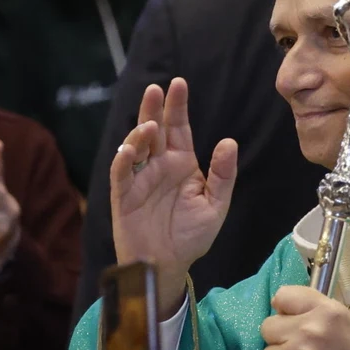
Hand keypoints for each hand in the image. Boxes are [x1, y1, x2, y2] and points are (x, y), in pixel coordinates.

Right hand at [111, 78, 236, 314]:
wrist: (168, 265)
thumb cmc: (191, 236)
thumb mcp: (215, 205)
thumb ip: (222, 175)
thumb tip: (228, 142)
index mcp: (182, 163)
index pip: (178, 128)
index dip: (178, 106)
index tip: (179, 84)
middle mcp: (159, 165)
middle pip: (155, 130)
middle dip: (154, 108)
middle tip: (157, 89)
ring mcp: (140, 178)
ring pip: (136, 146)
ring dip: (140, 133)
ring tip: (150, 126)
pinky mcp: (124, 195)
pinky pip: (121, 173)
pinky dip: (124, 160)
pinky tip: (131, 149)